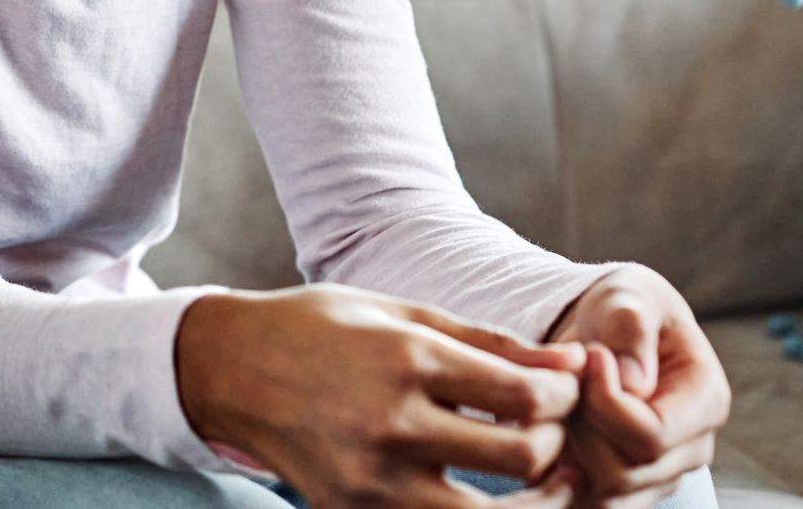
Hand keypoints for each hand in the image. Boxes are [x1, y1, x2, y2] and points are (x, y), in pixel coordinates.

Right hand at [177, 285, 586, 507]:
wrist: (229, 369)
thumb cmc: (321, 327)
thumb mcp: (401, 312)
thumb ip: (489, 342)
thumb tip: (572, 363)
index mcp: (406, 359)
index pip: (524, 394)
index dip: (564, 394)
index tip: (565, 386)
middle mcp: (392, 424)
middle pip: (519, 458)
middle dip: (554, 443)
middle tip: (552, 429)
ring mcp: (372, 482)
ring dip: (529, 502)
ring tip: (540, 479)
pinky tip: (483, 495)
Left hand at [547, 267, 729, 508]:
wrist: (606, 331)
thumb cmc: (622, 308)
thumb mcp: (628, 296)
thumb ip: (629, 326)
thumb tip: (632, 381)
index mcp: (705, 401)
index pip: (652, 436)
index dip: (605, 402)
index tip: (589, 355)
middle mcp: (690, 450)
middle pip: (622, 474)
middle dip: (581, 425)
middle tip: (571, 378)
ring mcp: (658, 478)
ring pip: (600, 497)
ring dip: (567, 448)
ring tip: (566, 401)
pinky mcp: (622, 490)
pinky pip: (583, 504)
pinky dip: (557, 472)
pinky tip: (554, 426)